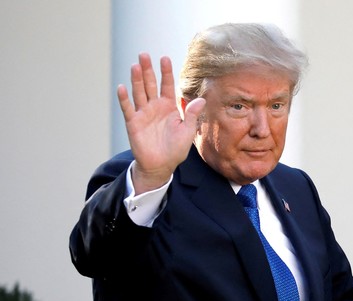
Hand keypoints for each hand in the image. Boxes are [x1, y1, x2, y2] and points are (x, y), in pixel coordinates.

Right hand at [117, 53, 205, 193]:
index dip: (166, 72)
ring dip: (136, 80)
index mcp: (169, 107)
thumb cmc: (175, 149)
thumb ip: (192, 115)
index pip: (167, 85)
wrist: (161, 165)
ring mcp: (143, 113)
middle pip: (150, 84)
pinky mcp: (133, 122)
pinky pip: (128, 108)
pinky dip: (124, 98)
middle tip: (144, 54)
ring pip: (138, 92)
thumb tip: (201, 100)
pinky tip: (121, 87)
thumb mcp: (187, 132)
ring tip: (135, 66)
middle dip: (148, 70)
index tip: (164, 58)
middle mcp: (155, 106)